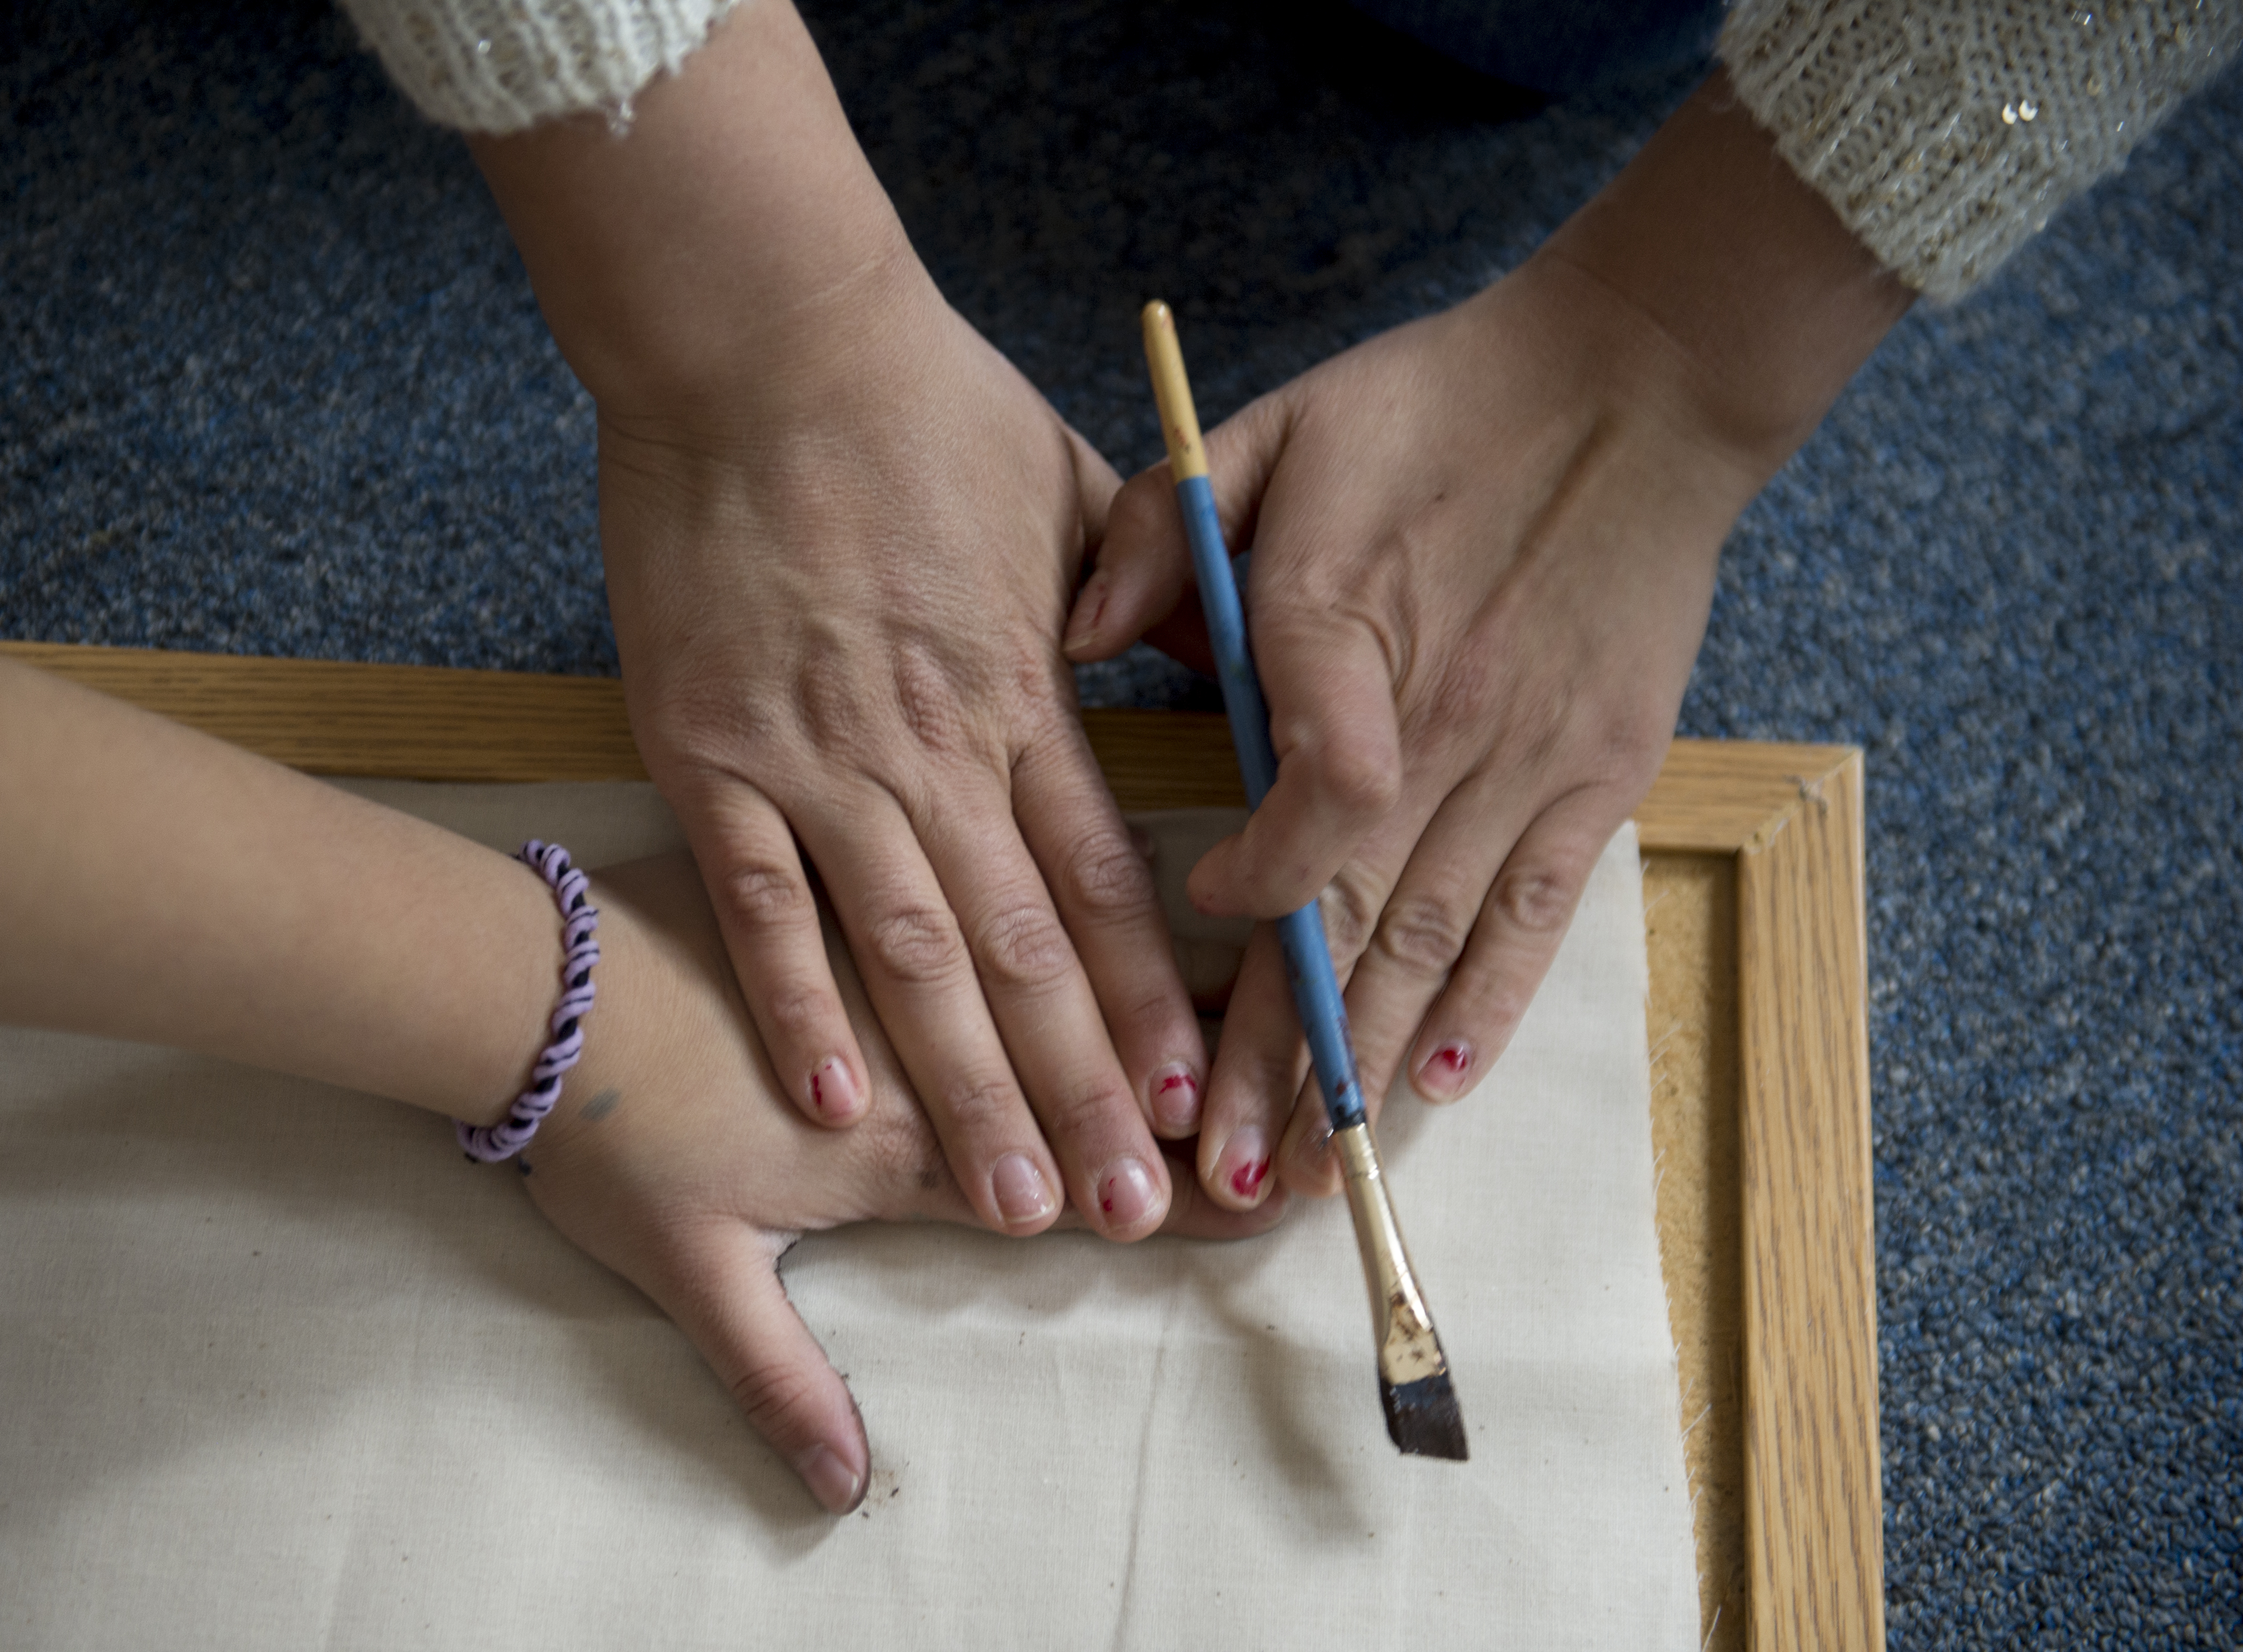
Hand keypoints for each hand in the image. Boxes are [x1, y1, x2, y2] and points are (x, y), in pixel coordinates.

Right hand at [468, 0, 1205, 1243]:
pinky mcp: (710, 753)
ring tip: (1013, 1202)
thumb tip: (1219, 667)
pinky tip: (834, 1103)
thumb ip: (1144, 597)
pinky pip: (765, 900)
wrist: (759, 337)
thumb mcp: (1072, 484)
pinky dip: (799, 1002)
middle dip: (1083, 1091)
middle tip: (1127, 1213)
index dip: (1153, 1000)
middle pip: (1026, 951)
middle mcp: (934, 747)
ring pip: (913, 955)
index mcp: (1023, 689)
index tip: (1197, 1098)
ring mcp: (817, 759)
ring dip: (967, 1089)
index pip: (1105, 879)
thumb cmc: (918, 399)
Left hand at [518, 851, 1284, 1513]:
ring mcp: (899, 942)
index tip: (1259, 1200)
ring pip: (1063, 964)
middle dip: (1202, 1097)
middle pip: (1087, 1070)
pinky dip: (1075, 888)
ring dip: (1165, 991)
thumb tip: (840, 1486)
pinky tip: (1142, 876)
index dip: (1160, 1194)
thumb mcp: (685, 1268)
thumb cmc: (602, 1129)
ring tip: (1265, 1000)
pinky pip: (991, 870)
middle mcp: (921, 1041)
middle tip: (1304, 1093)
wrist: (520, 983)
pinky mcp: (861, 865)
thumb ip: (776, 1374)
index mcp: (895, 1142)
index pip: (1057, 1178)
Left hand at [1066, 76, 1910, 1202]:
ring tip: (1310, 1174)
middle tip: (1219, 1176)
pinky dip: (1490, 1005)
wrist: (1638, 378)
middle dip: (1277, 1055)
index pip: (1299, 805)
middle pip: (1350, 917)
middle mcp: (1441, 718)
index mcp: (1349, 630)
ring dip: (1366, 1065)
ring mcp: (1527, 760)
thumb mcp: (1277, 426)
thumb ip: (1170, 525)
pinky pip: (1537, 913)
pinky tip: (1439, 1085)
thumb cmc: (1440, 402)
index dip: (1247, 892)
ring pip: (1433, 941)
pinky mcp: (1599, 775)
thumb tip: (1081, 633)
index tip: (1204, 921)